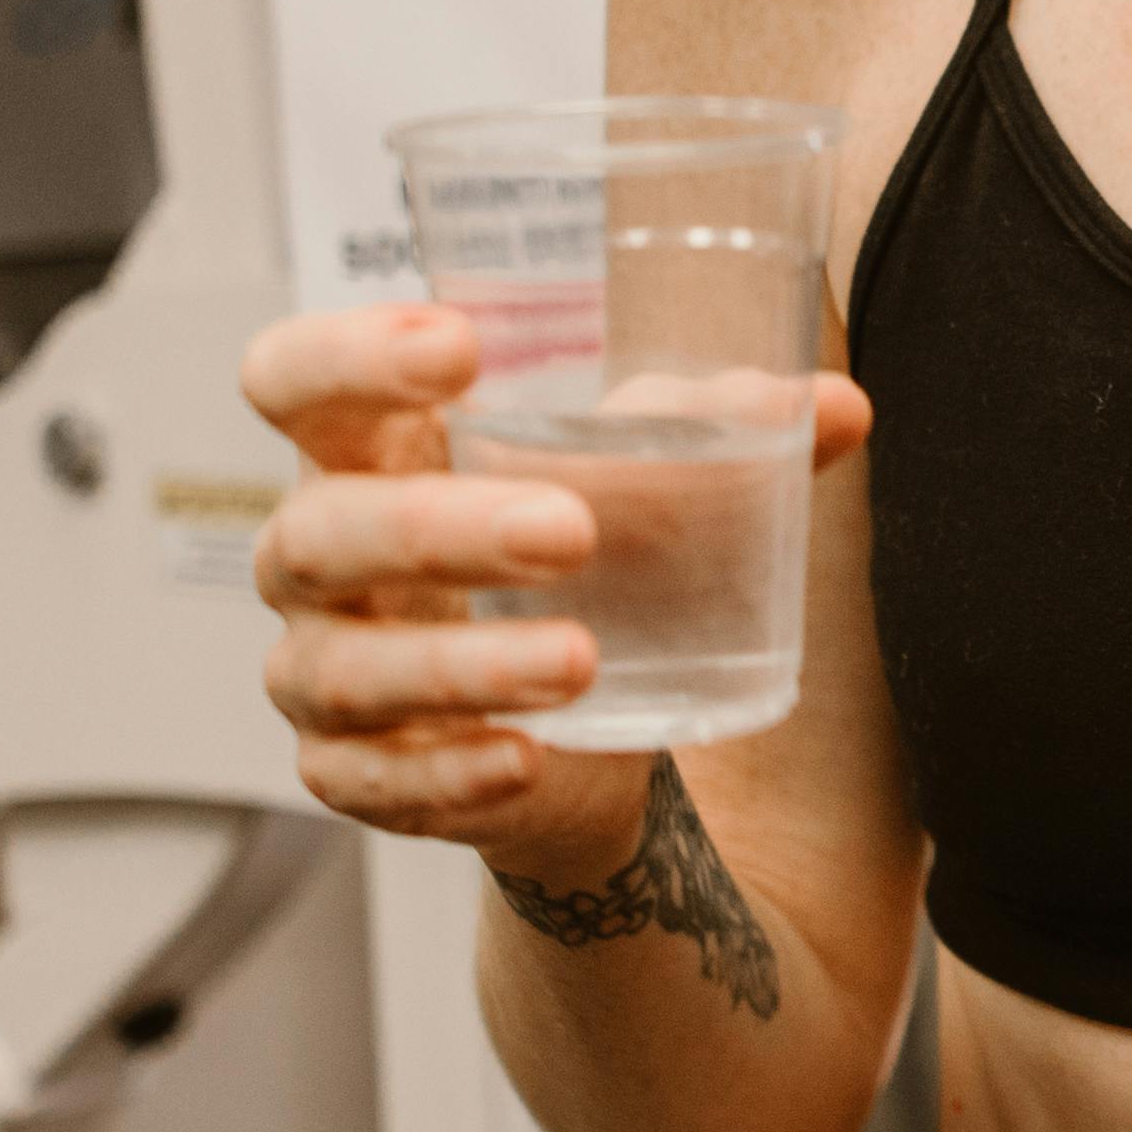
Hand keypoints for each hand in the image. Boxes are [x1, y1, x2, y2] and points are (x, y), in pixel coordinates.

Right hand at [232, 301, 867, 882]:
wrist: (580, 722)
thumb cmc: (586, 555)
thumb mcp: (644, 483)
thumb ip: (725, 436)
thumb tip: (839, 408)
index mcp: (368, 447)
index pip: (292, 376)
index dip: (347, 354)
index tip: (460, 348)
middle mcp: (318, 553)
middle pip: (323, 527)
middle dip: (439, 525)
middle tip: (572, 528)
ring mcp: (323, 669)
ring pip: (346, 668)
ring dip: (463, 663)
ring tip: (581, 661)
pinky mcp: (351, 774)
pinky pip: (375, 783)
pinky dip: (449, 777)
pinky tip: (522, 763)